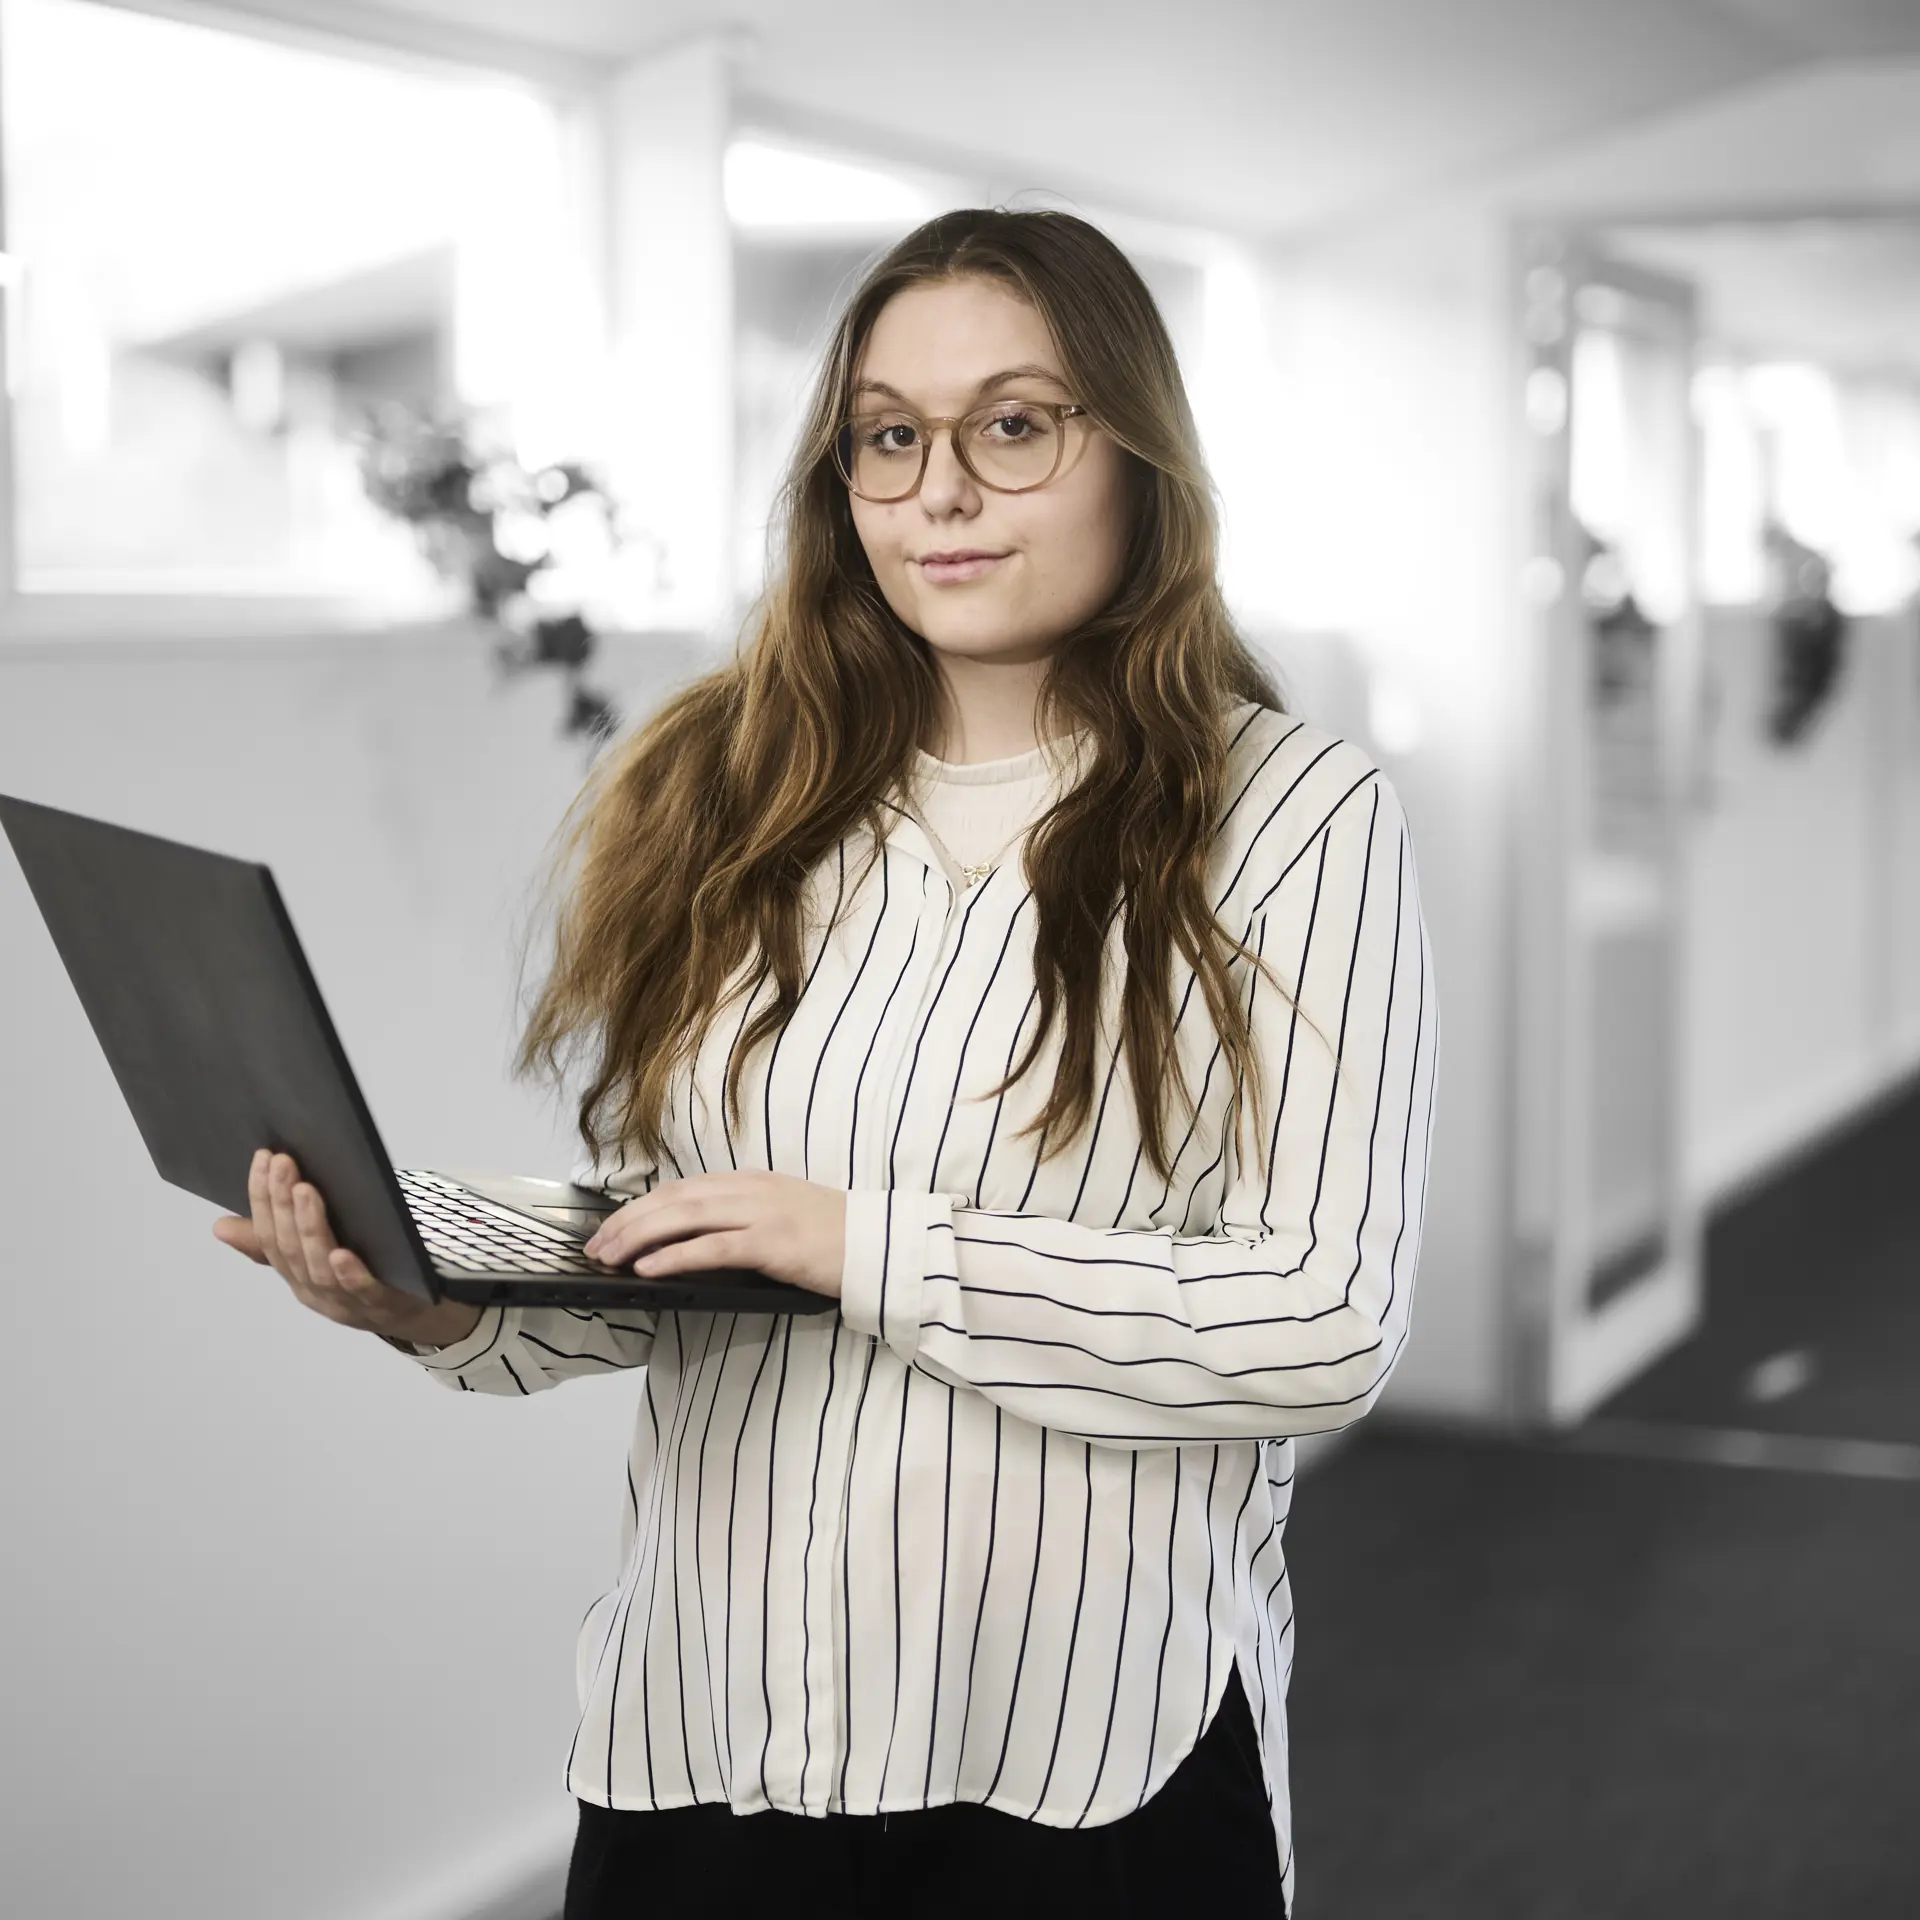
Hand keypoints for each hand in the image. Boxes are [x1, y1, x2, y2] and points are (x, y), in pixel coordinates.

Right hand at [212, 1149, 484, 1348]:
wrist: (415, 1313)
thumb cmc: (361, 1275)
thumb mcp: (314, 1257)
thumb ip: (273, 1241)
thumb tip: (221, 1225)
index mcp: (294, 1274)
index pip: (268, 1235)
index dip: (262, 1198)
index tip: (263, 1157)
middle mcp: (313, 1290)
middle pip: (290, 1248)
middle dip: (282, 1204)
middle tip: (283, 1163)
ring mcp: (345, 1301)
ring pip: (318, 1267)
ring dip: (310, 1228)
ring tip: (305, 1191)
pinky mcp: (381, 1305)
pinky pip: (361, 1291)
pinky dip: (349, 1273)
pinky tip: (342, 1253)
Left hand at [582, 1170, 846, 1299]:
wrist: (880, 1245)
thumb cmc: (833, 1239)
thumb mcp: (782, 1215)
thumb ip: (742, 1218)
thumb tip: (690, 1241)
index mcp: (751, 1183)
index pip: (681, 1190)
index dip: (640, 1207)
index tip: (610, 1227)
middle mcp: (751, 1191)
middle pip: (674, 1200)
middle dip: (628, 1222)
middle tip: (595, 1246)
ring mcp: (762, 1214)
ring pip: (685, 1218)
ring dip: (640, 1237)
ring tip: (609, 1257)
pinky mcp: (773, 1243)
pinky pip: (713, 1248)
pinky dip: (674, 1256)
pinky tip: (648, 1269)